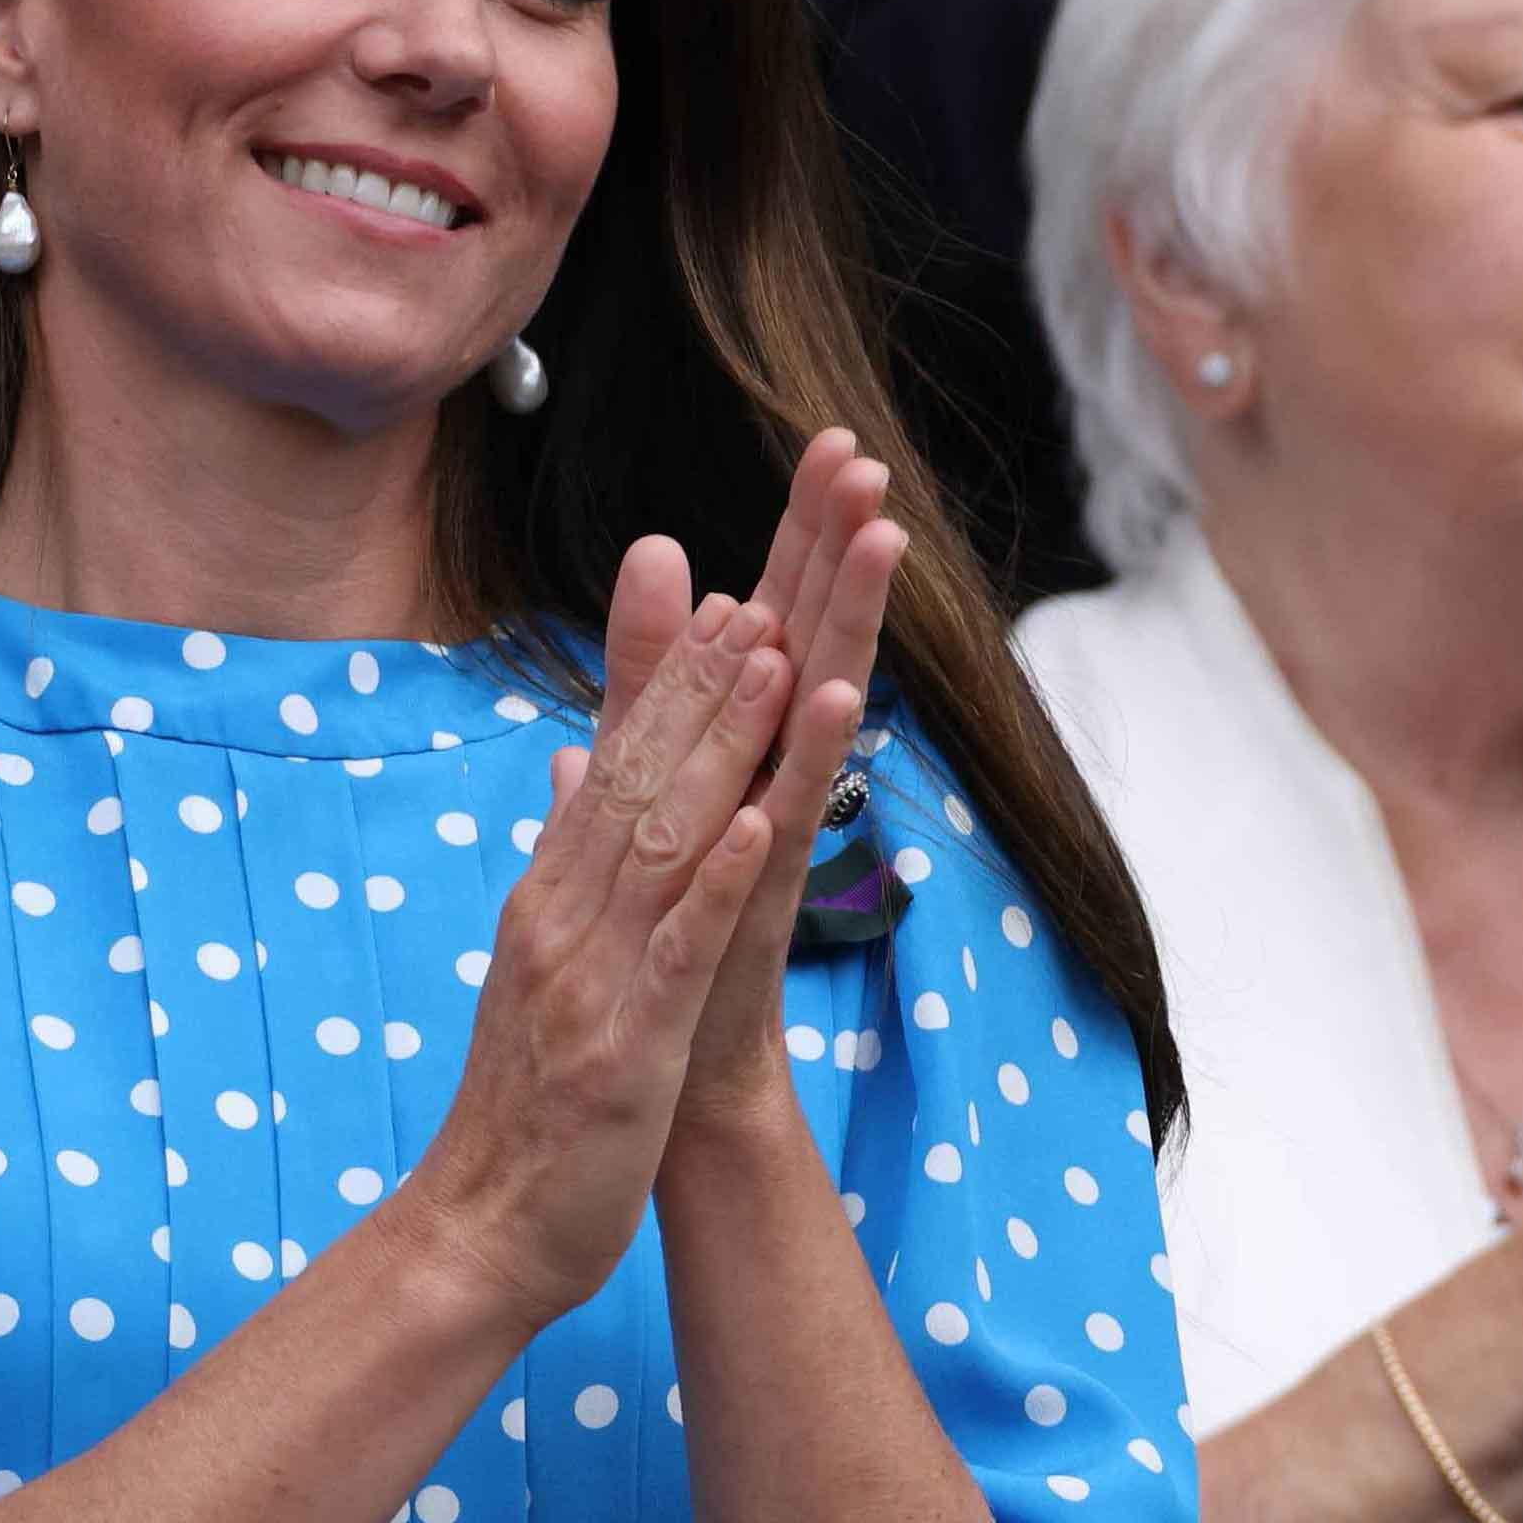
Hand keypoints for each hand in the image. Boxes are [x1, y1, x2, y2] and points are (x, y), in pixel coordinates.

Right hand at [408, 543, 797, 1331]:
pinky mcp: (627, 1045)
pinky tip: (755, 823)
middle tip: (761, 588)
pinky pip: (676, 951)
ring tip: (777, 663)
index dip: (673, 686)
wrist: (481, 1230)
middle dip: (703, 684)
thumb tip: (568, 760)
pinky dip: (713, 883)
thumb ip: (560, 854)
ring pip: (664, 842)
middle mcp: (563, 917)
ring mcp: (591, 978)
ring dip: (722, 750)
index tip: (727, 599)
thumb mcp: (546, 960)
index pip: (617, 769)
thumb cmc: (528, 1104)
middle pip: (639, 780)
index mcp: (551, 897)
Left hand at [661, 431, 905, 1172]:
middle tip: (867, 453)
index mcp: (736, 751)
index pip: (776, 616)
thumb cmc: (662, 946)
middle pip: (813, 634)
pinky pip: (801, 803)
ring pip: (822, 705)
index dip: (801, 533)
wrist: (671, 1081)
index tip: (831, 440)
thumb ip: (642, 698)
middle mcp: (770, 779)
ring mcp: (776, 829)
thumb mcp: (640, 797)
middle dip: (837, 545)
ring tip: (882, 535)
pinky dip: (819, 748)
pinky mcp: (769, 890)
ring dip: (852, 620)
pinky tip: (844, 687)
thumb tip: (651, 605)